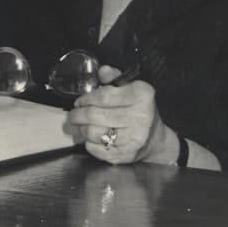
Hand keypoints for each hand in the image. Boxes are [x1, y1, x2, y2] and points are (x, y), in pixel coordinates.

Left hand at [66, 64, 181, 165]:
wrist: (154, 139)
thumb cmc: (140, 111)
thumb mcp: (131, 88)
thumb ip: (115, 78)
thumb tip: (102, 71)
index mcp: (141, 96)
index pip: (104, 97)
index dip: (87, 99)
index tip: (79, 101)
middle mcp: (139, 118)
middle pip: (95, 115)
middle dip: (78, 115)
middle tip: (73, 114)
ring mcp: (133, 139)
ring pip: (93, 133)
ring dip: (81, 129)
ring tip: (81, 125)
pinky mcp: (125, 155)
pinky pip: (96, 149)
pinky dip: (89, 143)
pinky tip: (92, 137)